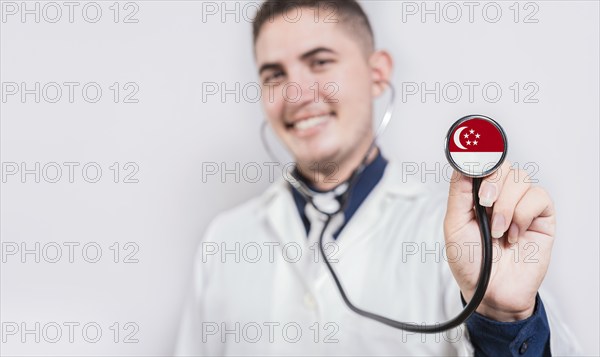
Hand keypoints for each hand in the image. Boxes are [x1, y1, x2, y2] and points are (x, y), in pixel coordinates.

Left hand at [444, 161, 554, 321]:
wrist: (491, 291)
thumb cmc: (470, 262)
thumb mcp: (454, 225)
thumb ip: (459, 193)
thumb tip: (463, 164)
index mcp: (477, 194)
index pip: (482, 164)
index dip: (480, 158)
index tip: (473, 159)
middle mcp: (500, 195)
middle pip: (503, 165)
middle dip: (492, 183)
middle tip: (485, 204)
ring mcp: (522, 205)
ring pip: (520, 178)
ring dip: (506, 205)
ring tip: (498, 231)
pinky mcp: (542, 217)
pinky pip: (538, 196)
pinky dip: (522, 215)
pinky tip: (514, 235)